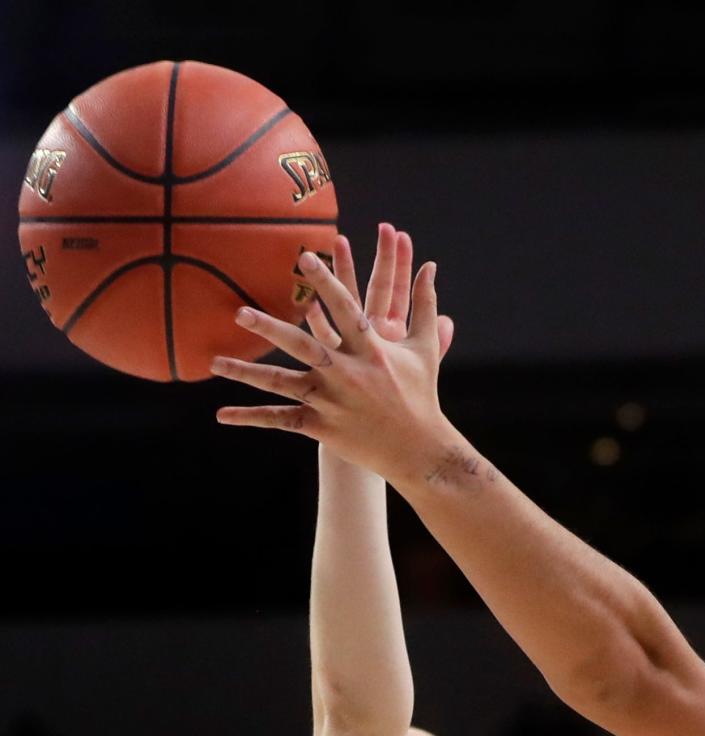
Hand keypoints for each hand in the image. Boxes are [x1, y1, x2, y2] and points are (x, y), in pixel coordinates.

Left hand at [210, 225, 452, 479]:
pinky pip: (280, 419)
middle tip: (240, 312)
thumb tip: (430, 265)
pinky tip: (222, 415)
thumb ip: (425, 304)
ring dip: (247, 373)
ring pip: (281, 383)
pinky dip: (251, 418)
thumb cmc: (422, 395)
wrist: (419, 450)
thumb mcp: (425, 348)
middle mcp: (348, 374)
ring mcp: (332, 402)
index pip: (344, 309)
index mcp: (371, 350)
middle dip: (270, 328)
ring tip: (216, 362)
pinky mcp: (321, 427)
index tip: (303, 258)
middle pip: (302, 345)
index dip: (325, 281)